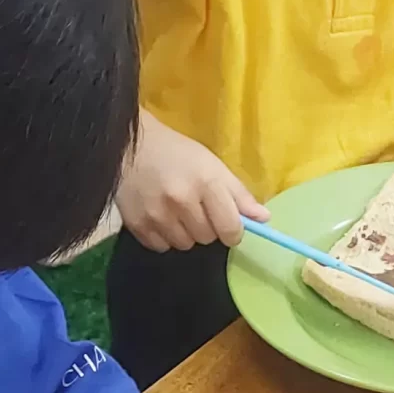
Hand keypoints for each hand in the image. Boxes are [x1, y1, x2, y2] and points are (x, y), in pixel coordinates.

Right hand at [117, 116, 265, 250]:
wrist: (128, 145)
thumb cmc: (176, 152)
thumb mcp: (212, 165)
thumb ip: (239, 194)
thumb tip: (265, 219)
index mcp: (206, 183)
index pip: (231, 228)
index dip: (234, 232)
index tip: (229, 226)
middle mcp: (182, 201)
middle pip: (208, 238)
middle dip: (208, 227)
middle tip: (197, 208)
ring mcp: (157, 215)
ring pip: (185, 245)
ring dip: (186, 233)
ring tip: (177, 211)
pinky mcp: (137, 225)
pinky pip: (162, 247)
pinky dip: (165, 237)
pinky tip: (160, 216)